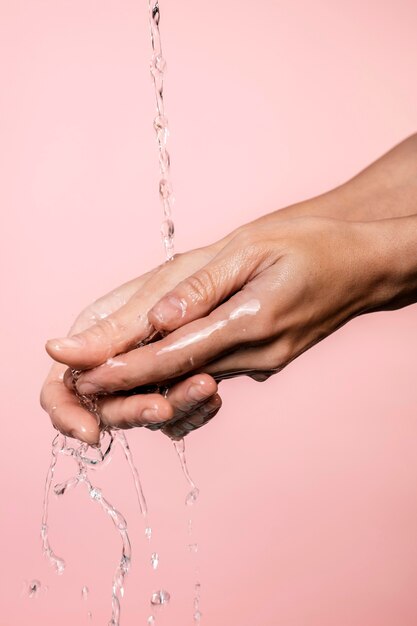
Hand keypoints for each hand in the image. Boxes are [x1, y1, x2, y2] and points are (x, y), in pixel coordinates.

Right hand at [41, 265, 221, 443]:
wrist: (248, 272)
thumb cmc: (196, 273)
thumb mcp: (152, 298)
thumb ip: (108, 331)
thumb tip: (54, 349)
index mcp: (98, 332)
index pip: (61, 386)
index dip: (67, 413)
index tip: (89, 431)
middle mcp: (119, 358)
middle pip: (105, 407)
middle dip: (131, 412)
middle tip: (163, 407)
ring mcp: (150, 375)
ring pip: (146, 414)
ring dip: (175, 408)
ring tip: (206, 387)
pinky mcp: (180, 385)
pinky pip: (179, 414)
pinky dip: (194, 410)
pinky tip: (214, 395)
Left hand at [48, 215, 393, 395]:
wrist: (363, 268)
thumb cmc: (311, 246)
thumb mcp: (254, 249)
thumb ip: (204, 287)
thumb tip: (159, 317)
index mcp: (250, 321)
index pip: (171, 353)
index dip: (120, 364)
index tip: (75, 369)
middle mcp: (254, 354)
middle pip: (174, 377)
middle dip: (122, 382)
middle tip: (73, 383)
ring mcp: (261, 365)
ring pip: (189, 380)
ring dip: (144, 381)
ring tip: (99, 375)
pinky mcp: (263, 363)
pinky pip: (210, 372)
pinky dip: (175, 371)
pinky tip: (151, 365)